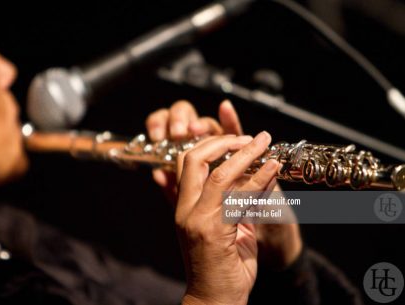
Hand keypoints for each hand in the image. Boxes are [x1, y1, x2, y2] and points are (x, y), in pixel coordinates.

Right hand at [146, 100, 301, 269]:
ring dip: (246, 154)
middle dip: (224, 143)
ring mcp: (197, 221)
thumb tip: (256, 175)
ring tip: (266, 143)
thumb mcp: (227, 228)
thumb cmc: (221, 267)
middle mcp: (186, 211)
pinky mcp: (214, 233)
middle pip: (195, 160)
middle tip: (250, 138)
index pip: (187, 163)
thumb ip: (236, 202)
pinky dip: (259, 179)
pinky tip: (273, 167)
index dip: (209, 144)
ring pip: (220, 175)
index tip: (235, 138)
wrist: (215, 301)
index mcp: (184, 207)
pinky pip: (239, 198)